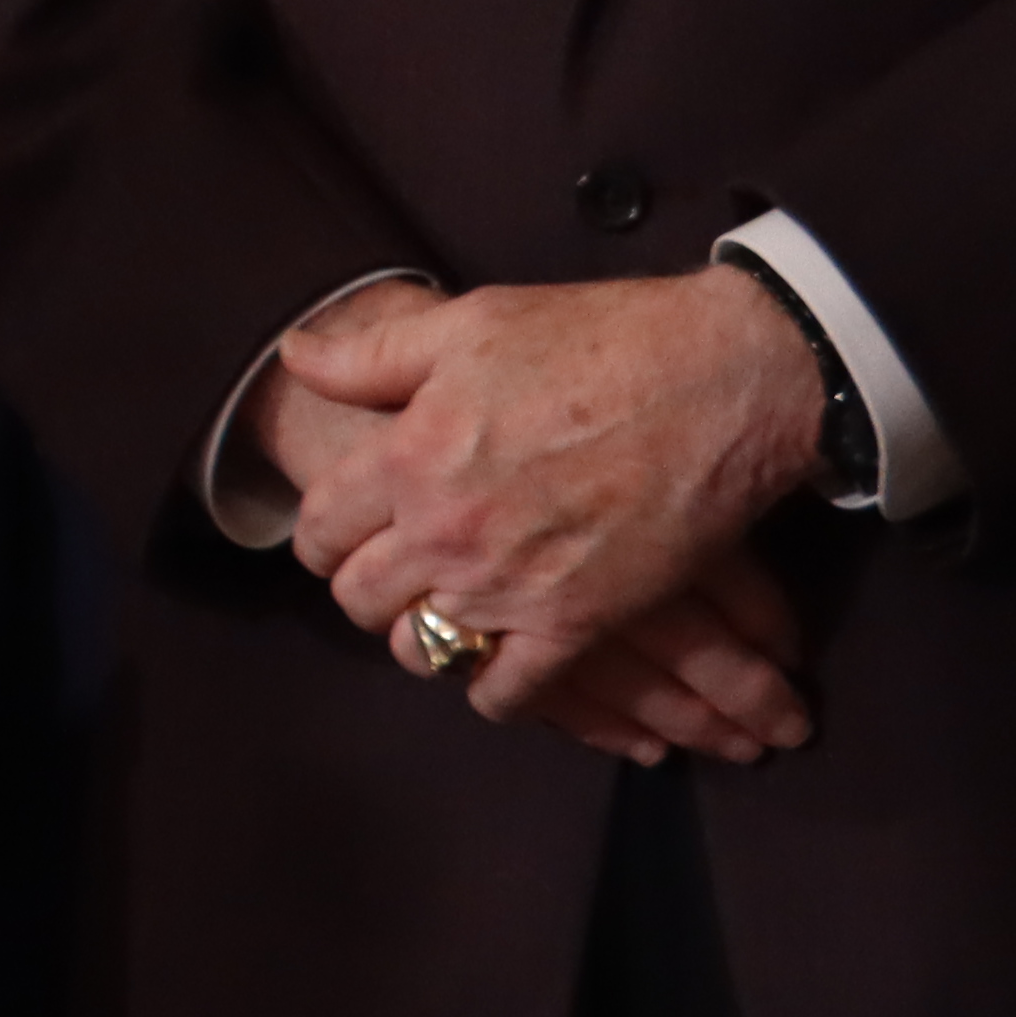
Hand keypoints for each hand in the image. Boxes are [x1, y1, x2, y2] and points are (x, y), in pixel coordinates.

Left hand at [263, 274, 825, 759]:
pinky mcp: (575, 624)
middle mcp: (443, 532)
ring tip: (440, 614)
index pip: (319, 530)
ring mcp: (507, 586)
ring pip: (420, 650)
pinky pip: (505, 692)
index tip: (343, 534)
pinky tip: (497, 665)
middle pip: (359, 598)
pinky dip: (493, 689)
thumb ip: (370, 355)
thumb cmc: (596, 340)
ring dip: (422, 637)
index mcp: (407, 458)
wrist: (721, 379)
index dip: (323, 535)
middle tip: (389, 574)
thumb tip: (294, 356)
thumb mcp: (469, 324)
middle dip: (364, 588)